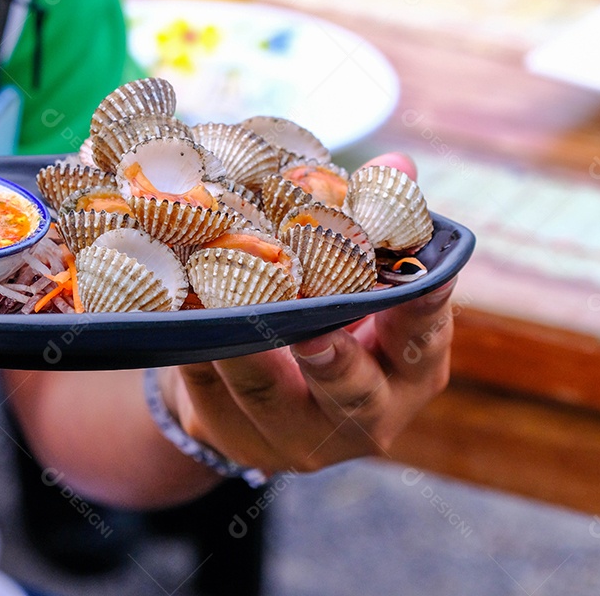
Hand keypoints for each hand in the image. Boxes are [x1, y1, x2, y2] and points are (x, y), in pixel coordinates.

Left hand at [161, 153, 453, 474]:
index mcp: (406, 370)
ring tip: (218, 305)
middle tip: (311, 330)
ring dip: (242, 351)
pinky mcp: (231, 436)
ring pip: (266, 397)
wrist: (258, 394)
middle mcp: (363, 414)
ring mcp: (294, 436)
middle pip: (354, 395)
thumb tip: (397, 164)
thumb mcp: (356, 283)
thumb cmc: (325, 320)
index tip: (423, 277)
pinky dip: (192, 353)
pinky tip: (175, 316)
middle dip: (333, 363)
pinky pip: (208, 395)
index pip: (423, 339)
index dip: (425, 308)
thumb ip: (373, 224)